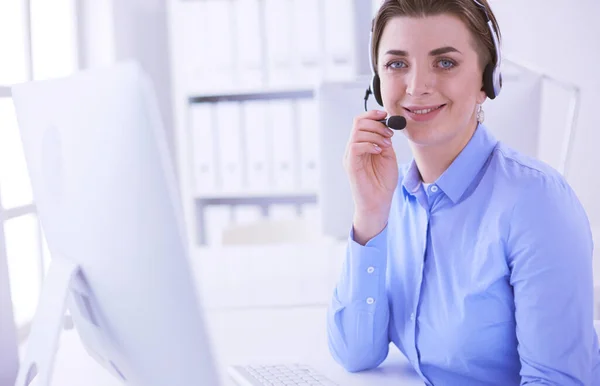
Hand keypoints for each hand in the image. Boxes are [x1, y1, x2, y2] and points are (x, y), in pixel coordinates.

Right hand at [343, 110, 398, 242]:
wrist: (378, 202)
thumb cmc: (382, 182)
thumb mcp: (388, 156)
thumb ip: (384, 140)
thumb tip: (387, 125)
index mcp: (362, 145)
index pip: (361, 122)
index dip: (372, 114)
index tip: (386, 115)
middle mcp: (353, 148)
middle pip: (358, 123)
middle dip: (376, 124)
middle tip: (389, 134)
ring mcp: (350, 156)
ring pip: (357, 132)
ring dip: (375, 134)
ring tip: (385, 144)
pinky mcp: (350, 165)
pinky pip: (355, 146)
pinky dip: (369, 144)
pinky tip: (378, 150)